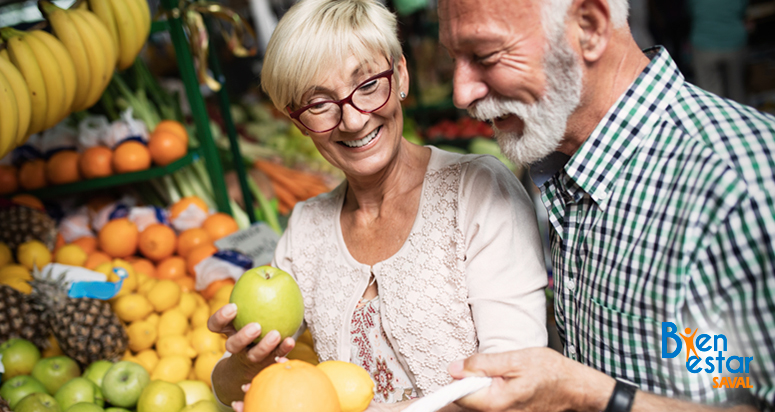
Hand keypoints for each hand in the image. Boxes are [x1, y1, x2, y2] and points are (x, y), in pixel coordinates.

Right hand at [208, 303, 295, 386]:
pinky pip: (273, 359)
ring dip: (264, 347)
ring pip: (253, 356)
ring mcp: (249, 358)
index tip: (234, 307)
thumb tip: (266, 270)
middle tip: (256, 326)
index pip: (216, 325)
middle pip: (233, 345)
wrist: (248, 363)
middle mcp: (236, 347)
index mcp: (228, 331)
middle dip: (243, 336)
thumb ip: (254, 297)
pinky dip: (282, 350)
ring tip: (275, 335)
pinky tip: (290, 341)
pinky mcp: (264, 365)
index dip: (221, 317)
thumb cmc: (250, 327)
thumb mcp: (245, 314)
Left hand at [448, 347, 612, 411]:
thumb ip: (482, 364)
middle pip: (469, 401)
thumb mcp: (515, 359)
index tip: (466, 367)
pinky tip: (511, 385)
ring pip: (481, 403)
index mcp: (496, 403)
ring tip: (506, 377)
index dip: (459, 378)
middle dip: (474, 382)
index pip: (459, 396)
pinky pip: (493, 405)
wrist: (577, 389)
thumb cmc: (552, 373)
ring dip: (486, 387)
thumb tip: (454, 368)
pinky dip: (496, 394)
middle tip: (494, 370)